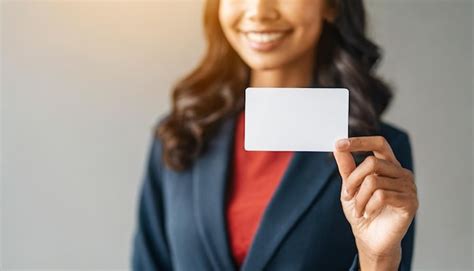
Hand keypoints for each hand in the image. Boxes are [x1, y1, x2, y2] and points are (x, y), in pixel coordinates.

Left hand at [333, 136, 417, 269]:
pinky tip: (368, 214)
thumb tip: (338, 146)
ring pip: (374, 181)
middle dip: (353, 180)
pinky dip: (369, 206)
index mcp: (389, 165)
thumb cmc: (362, 212)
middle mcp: (401, 173)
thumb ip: (346, 166)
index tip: (338, 143)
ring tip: (359, 210)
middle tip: (347, 195)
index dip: (360, 141)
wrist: (371, 240)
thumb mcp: (350, 187)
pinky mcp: (410, 202)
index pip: (379, 143)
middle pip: (372, 162)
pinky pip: (382, 196)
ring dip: (359, 198)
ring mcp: (408, 186)